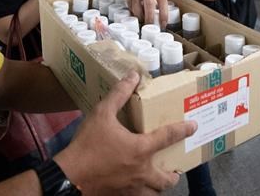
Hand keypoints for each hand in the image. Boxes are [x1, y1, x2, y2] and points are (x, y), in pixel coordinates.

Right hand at [54, 71, 196, 194]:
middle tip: (174, 169)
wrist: (66, 178)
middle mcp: (141, 172)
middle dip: (173, 175)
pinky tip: (134, 187)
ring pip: (153, 193)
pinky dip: (141, 194)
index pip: (169, 137)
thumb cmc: (86, 146)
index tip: (193, 127)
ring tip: (157, 180)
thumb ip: (118, 95)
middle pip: (166, 179)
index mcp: (141, 150)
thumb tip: (132, 76)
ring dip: (158, 187)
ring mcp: (130, 188)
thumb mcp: (101, 115)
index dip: (183, 130)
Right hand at [123, 0, 168, 25]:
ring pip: (137, 9)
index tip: (163, 24)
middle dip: (149, 19)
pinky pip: (130, 6)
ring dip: (140, 17)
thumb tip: (159, 14)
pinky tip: (136, 14)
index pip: (162, 2)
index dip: (164, 14)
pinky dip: (133, 12)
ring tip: (143, 21)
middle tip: (151, 27)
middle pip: (148, 6)